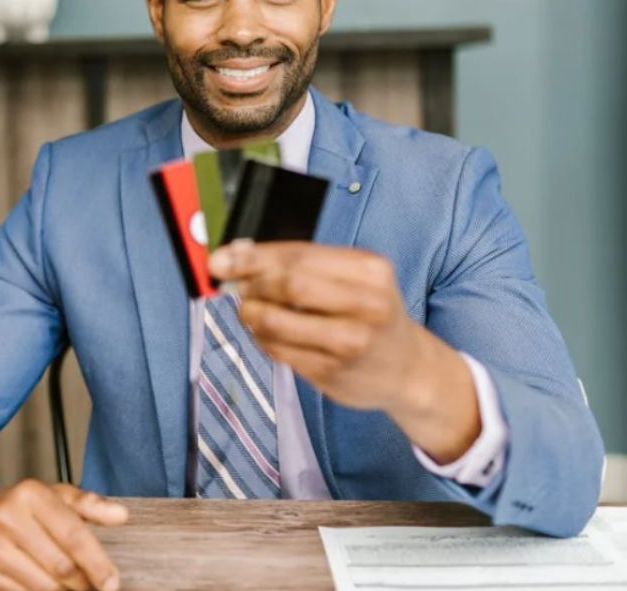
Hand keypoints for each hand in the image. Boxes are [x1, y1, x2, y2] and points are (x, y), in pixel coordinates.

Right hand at [0, 478, 127, 590]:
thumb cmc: (22, 506)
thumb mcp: (55, 495)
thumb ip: (89, 504)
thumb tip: (120, 515)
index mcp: (30, 494)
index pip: (72, 534)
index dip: (96, 563)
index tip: (112, 583)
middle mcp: (7, 518)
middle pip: (60, 566)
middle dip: (83, 584)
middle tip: (96, 589)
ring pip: (42, 586)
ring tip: (75, 589)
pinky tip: (51, 590)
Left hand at [208, 240, 479, 462]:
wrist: (406, 367)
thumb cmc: (370, 314)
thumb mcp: (353, 278)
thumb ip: (302, 265)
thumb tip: (236, 257)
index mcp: (370, 269)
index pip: (299, 254)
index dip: (252, 256)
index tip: (220, 259)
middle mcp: (366, 304)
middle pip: (289, 284)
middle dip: (252, 285)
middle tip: (236, 288)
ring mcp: (350, 342)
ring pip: (277, 321)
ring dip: (250, 315)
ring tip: (248, 312)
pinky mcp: (333, 372)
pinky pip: (279, 351)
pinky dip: (262, 339)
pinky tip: (268, 334)